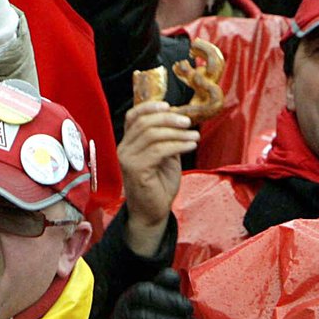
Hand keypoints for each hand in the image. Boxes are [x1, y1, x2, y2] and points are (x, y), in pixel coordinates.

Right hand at [118, 98, 196, 256]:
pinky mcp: (136, 169)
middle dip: (168, 119)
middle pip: (144, 123)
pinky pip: (158, 150)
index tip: (169, 105)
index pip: (133, 117)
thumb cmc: (159, 185)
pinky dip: (177, 145)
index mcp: (128, 143)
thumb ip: (166, 139)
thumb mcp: (165, 157)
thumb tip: (180, 121)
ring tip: (194, 135)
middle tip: (188, 121)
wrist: (153, 213)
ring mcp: (127, 159)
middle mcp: (123, 148)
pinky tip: (190, 145)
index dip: (149, 107)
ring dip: (177, 133)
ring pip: (152, 135)